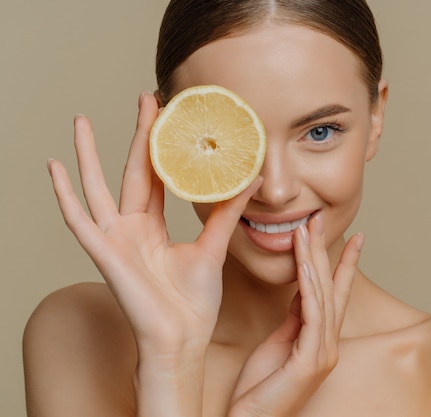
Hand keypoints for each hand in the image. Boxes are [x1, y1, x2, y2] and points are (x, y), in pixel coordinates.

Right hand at [48, 92, 261, 356]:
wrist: (183, 338)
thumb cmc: (194, 302)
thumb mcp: (213, 246)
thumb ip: (226, 212)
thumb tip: (250, 179)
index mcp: (153, 227)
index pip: (157, 176)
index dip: (162, 147)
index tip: (170, 115)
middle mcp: (131, 228)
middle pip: (132, 172)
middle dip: (138, 136)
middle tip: (144, 97)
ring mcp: (114, 240)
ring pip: (97, 188)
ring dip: (89, 155)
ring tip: (82, 121)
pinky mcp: (104, 254)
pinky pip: (79, 220)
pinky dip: (64, 195)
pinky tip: (54, 167)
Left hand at [228, 214, 363, 416]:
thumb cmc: (261, 387)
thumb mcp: (280, 343)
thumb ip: (295, 318)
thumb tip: (303, 290)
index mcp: (321, 339)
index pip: (335, 293)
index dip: (344, 264)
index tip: (354, 238)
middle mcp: (328, 343)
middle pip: (330, 288)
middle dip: (326, 251)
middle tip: (321, 219)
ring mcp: (323, 353)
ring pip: (322, 295)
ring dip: (314, 259)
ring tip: (308, 230)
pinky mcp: (310, 361)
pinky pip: (311, 314)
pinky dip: (309, 286)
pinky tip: (304, 264)